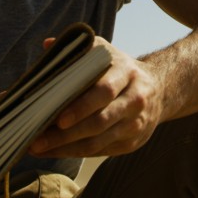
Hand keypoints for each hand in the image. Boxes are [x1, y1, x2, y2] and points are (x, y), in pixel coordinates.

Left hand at [28, 37, 164, 157]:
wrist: (159, 90)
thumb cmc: (120, 70)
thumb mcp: (105, 52)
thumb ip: (78, 49)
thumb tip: (48, 45)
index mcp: (126, 73)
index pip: (104, 91)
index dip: (81, 106)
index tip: (58, 118)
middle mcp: (135, 99)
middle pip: (100, 121)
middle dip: (67, 134)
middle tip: (37, 140)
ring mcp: (135, 123)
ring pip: (99, 141)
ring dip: (66, 147)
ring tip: (39, 148)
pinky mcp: (133, 142)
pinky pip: (101, 151)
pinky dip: (76, 152)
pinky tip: (55, 151)